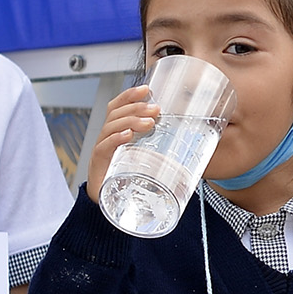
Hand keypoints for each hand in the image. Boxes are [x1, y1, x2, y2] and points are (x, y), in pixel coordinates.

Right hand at [83, 83, 162, 198]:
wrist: (110, 204)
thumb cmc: (129, 180)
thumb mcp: (148, 161)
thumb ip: (165, 153)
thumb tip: (194, 149)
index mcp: (117, 132)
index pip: (118, 107)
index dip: (129, 95)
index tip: (146, 89)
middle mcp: (107, 137)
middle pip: (116, 113)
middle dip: (136, 107)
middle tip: (155, 109)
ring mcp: (102, 149)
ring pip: (111, 126)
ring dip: (131, 120)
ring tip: (148, 123)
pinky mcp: (98, 164)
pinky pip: (104, 146)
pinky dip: (116, 139)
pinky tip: (127, 136)